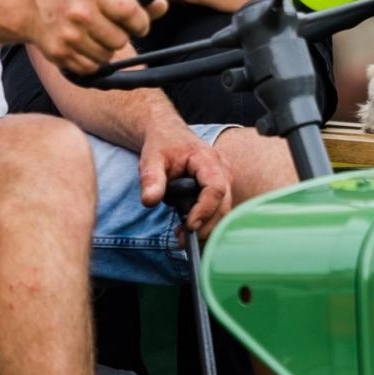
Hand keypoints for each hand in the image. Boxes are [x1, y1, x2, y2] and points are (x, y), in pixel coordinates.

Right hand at [25, 0, 166, 73]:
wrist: (30, 6)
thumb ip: (135, 1)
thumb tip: (164, 6)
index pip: (132, 13)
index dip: (141, 23)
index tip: (138, 24)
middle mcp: (80, 13)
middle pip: (121, 40)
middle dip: (119, 36)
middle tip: (107, 28)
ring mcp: (69, 35)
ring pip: (107, 56)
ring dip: (105, 49)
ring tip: (92, 35)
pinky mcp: (60, 54)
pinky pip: (91, 68)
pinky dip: (91, 61)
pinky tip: (81, 46)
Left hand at [136, 123, 231, 241]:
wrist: (168, 134)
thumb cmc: (162, 145)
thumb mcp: (151, 159)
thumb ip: (151, 179)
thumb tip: (149, 201)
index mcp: (208, 160)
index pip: (216, 188)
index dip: (205, 210)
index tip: (189, 225)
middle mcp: (222, 170)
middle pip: (224, 204)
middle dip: (207, 226)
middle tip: (183, 240)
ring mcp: (224, 180)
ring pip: (224, 210)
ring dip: (207, 227)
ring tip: (182, 237)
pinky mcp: (220, 189)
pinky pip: (219, 210)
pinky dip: (207, 223)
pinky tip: (188, 229)